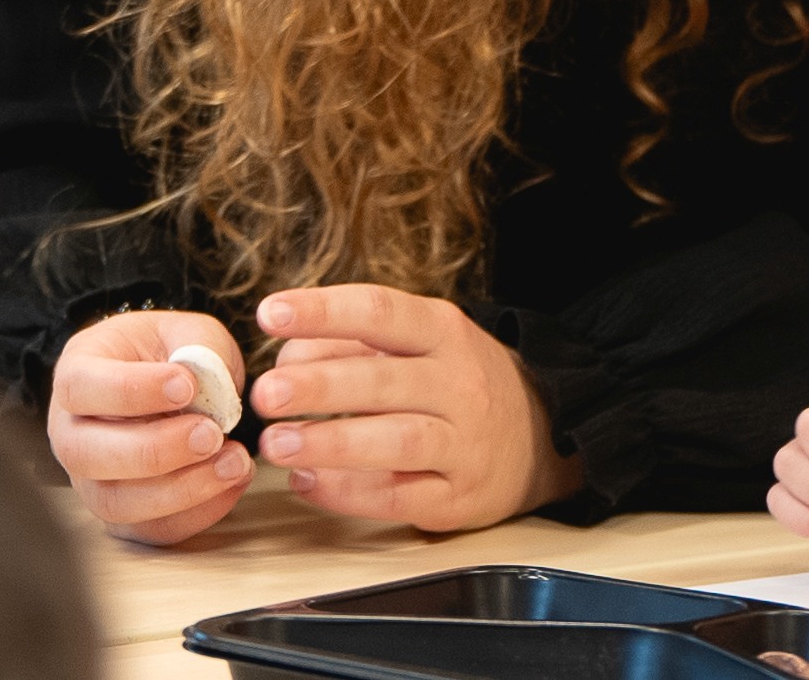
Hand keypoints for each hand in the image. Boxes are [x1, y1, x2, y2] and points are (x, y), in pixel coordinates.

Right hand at [47, 309, 253, 543]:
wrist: (176, 385)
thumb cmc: (174, 356)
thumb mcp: (188, 331)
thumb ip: (199, 349)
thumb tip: (209, 388)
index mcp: (76, 373)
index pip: (82, 387)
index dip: (133, 390)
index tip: (187, 385)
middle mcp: (70, 432)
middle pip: (88, 454)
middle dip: (155, 450)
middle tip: (211, 434)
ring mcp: (89, 480)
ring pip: (115, 503)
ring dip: (179, 490)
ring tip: (234, 462)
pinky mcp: (121, 515)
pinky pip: (149, 530)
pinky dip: (195, 515)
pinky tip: (231, 484)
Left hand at [252, 284, 584, 531]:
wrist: (542, 434)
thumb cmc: (457, 382)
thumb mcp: (423, 344)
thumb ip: (356, 344)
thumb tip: (287, 358)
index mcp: (444, 331)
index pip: (381, 312)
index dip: (324, 311)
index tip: (270, 313)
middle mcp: (459, 382)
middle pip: (385, 379)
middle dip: (320, 385)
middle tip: (266, 393)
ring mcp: (464, 442)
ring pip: (397, 440)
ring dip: (331, 442)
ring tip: (276, 443)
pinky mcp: (459, 497)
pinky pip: (400, 495)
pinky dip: (348, 492)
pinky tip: (307, 482)